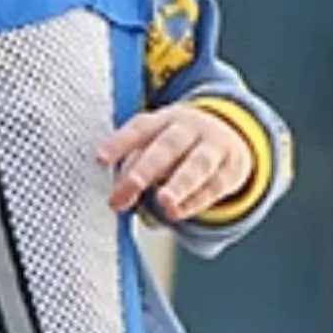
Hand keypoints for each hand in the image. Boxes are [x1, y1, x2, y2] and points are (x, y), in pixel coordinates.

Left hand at [98, 103, 252, 220]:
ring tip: (164, 203)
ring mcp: (213, 146)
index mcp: (163, 120)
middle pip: (167, 146)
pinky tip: (177, 212)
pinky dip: (195, 200)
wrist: (229, 134)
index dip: (119, 143)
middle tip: (129, 187)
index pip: (140, 128)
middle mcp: (189, 129)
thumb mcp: (155, 147)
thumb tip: (118, 200)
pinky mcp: (232, 168)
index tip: (100, 160)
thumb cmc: (176, 146)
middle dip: (147, 168)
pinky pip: (214, 185)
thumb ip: (133, 170)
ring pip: (197, 164)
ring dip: (180, 184)